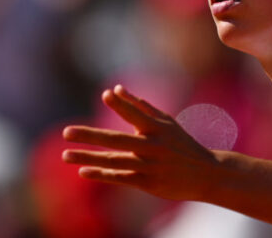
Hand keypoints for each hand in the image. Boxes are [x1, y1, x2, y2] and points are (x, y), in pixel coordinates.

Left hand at [62, 85, 218, 200]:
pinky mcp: (148, 183)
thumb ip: (140, 106)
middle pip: (116, 140)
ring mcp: (149, 166)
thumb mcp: (166, 122)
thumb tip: (114, 89)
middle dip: (90, 136)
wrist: (206, 173)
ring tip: (65, 155)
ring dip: (88, 158)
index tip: (105, 95)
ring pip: (113, 161)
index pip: (136, 114)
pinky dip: (102, 174)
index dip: (121, 104)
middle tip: (66, 132)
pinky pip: (120, 177)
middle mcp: (152, 146)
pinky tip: (83, 171)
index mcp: (157, 128)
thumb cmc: (181, 144)